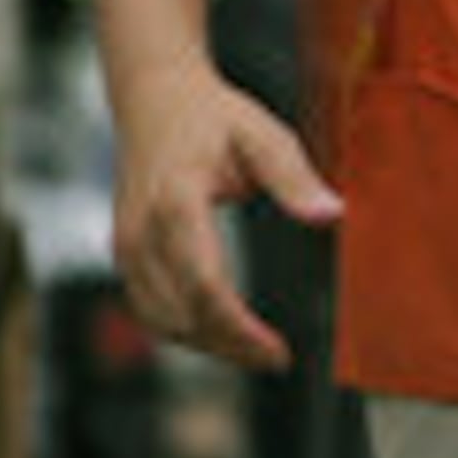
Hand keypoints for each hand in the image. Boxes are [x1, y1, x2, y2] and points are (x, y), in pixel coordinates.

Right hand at [108, 55, 341, 373]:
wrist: (155, 98)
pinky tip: (222, 333)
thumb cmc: (215, 116)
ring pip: (160, 319)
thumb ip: (295, 178)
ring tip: (257, 353)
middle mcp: (140, 231)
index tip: (278, 350)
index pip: (203, 283)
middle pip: (181, 313)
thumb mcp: (265, 135)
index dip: (239, 326)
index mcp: (175, 203)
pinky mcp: (125, 252)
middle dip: (229, 345)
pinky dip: (183, 328)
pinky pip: (149, 306)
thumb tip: (332, 215)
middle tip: (277, 359)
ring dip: (206, 343)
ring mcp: (126, 244)